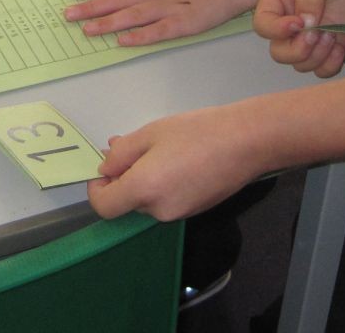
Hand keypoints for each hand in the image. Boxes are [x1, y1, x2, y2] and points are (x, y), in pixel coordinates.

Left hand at [88, 103, 264, 220]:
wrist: (247, 141)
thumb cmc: (198, 131)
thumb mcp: (154, 132)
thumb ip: (123, 151)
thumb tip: (106, 166)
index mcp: (143, 189)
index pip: (104, 206)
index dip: (98, 188)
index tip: (106, 167)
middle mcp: (158, 210)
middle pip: (128, 202)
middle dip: (125, 178)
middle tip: (135, 147)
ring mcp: (179, 214)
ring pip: (150, 201)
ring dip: (147, 180)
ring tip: (163, 149)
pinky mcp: (196, 210)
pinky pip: (170, 200)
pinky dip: (167, 184)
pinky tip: (184, 160)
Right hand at [254, 0, 344, 77]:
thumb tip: (304, 25)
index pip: (263, 24)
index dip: (276, 30)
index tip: (299, 24)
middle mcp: (291, 19)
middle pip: (279, 51)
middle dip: (297, 50)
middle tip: (317, 34)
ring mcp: (311, 34)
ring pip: (300, 63)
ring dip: (316, 56)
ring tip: (332, 35)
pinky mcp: (331, 43)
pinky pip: (322, 68)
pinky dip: (329, 66)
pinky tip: (340, 48)